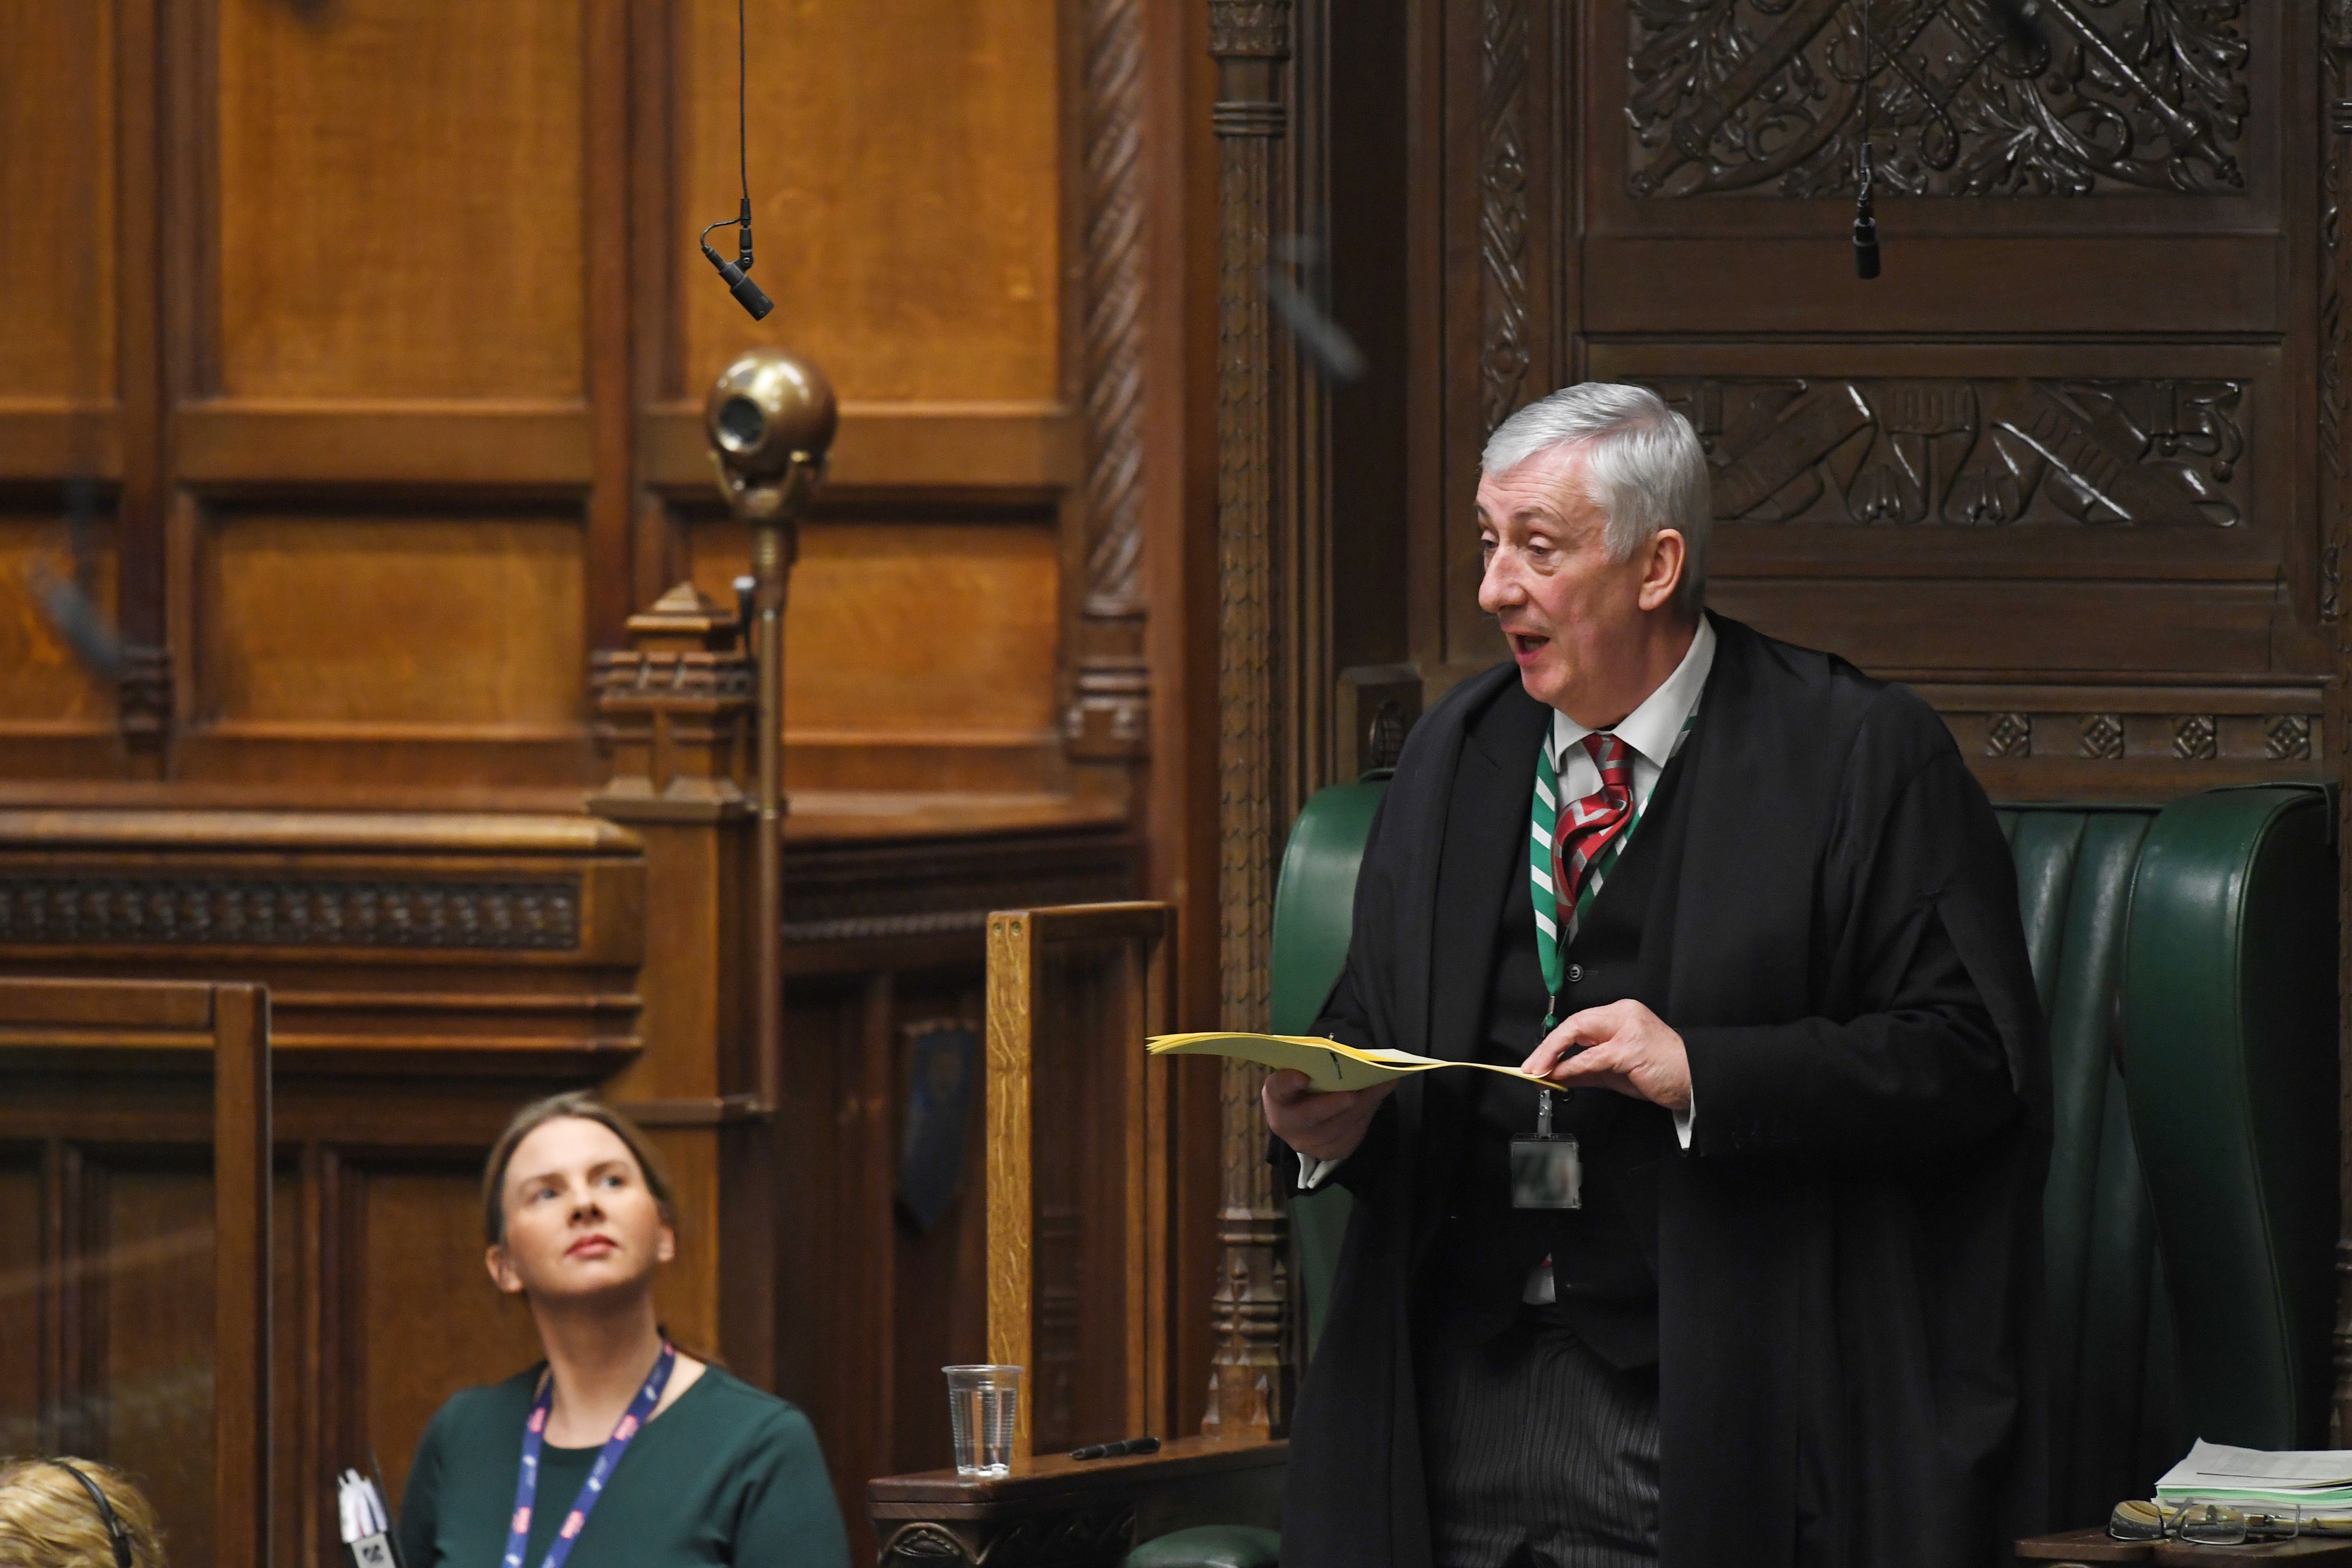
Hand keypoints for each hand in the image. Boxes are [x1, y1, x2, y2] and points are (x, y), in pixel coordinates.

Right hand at [1262, 1068, 1396, 1163]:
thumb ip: (1315, 1064)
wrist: (1301, 1116)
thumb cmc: (1305, 1083)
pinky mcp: (1326, 1152)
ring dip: (1361, 1107)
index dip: (1289, 1083)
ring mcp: (1305, 1143)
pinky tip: (1376, 1100)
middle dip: (1335, 1104)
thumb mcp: (1301, 1070)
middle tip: (1356, 1093)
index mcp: (1276, 1096)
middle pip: (1309, 1116)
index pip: (1278, 1088)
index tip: (1303, 1077)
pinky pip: (1349, 1138)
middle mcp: (1285, 1124)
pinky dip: (1365, 1118)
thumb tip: (1348, 1057)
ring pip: (1335, 1130)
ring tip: (1381, 1087)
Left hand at [1519, 1000, 1690, 1111]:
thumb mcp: (1618, 1071)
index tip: (1537, 1061)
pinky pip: (1593, 1058)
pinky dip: (1572, 1067)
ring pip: (1579, 1036)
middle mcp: (1623, 1015)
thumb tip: (1557, 1074)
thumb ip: (1588, 1070)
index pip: (1579, 1023)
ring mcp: (1628, 1029)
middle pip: (1575, 1024)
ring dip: (1553, 1057)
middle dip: (1548, 1047)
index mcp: (1621, 1015)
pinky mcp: (1631, 1049)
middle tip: (1530, 1066)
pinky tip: (1559, 1075)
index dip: (1554, 1042)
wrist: (1697, 1081)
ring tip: (1538, 1073)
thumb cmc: (1662, 1073)